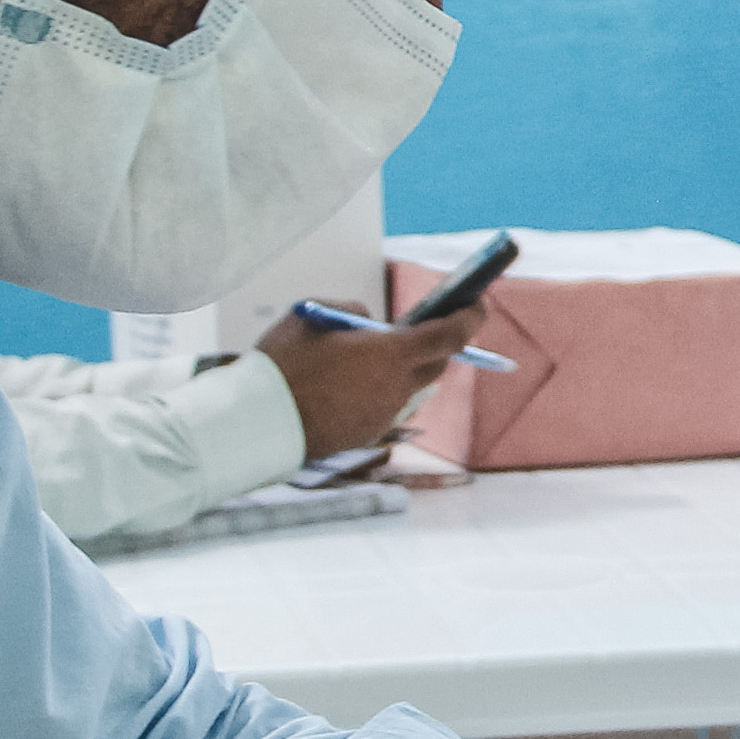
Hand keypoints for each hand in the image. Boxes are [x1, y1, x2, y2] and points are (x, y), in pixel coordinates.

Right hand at [257, 299, 478, 459]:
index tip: (479, 304)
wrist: (260, 422)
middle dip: (434, 345)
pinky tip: (348, 385)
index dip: (471, 317)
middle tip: (422, 329)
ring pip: (407, 387)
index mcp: (390, 354)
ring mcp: (384, 414)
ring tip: (370, 357)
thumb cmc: (284, 364)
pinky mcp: (368, 434)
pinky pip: (384, 406)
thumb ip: (353, 311)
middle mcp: (397, 387)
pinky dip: (377, 392)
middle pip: (435, 363)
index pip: (450, 335)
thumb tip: (370, 323)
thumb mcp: (314, 315)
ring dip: (400, 371)